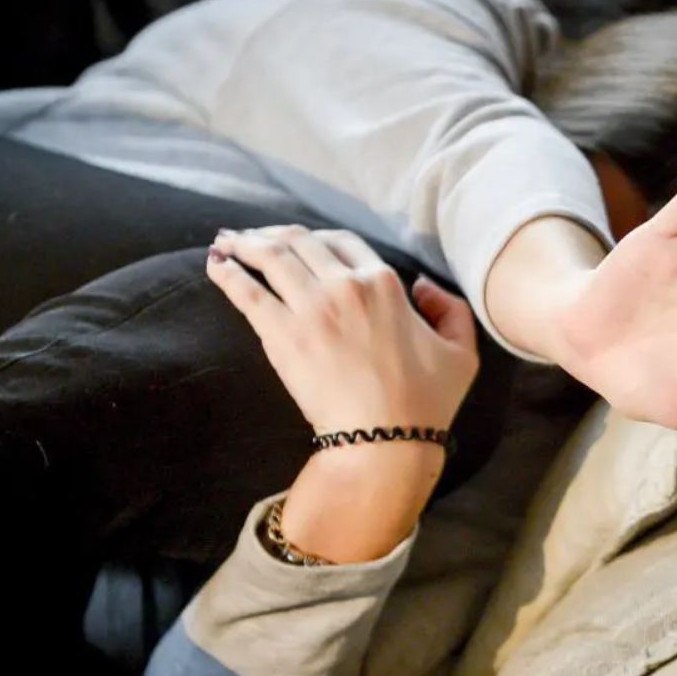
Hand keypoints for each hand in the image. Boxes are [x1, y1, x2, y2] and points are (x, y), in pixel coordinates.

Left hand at [208, 226, 477, 432]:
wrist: (384, 442)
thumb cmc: (426, 402)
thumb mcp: (461, 352)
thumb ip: (450, 309)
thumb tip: (422, 286)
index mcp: (385, 283)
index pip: (342, 240)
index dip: (317, 237)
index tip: (301, 242)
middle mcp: (345, 285)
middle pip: (299, 241)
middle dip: (273, 233)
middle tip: (254, 237)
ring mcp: (310, 308)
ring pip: (269, 257)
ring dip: (244, 243)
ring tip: (227, 241)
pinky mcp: (282, 335)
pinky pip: (247, 292)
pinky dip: (227, 273)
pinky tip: (215, 264)